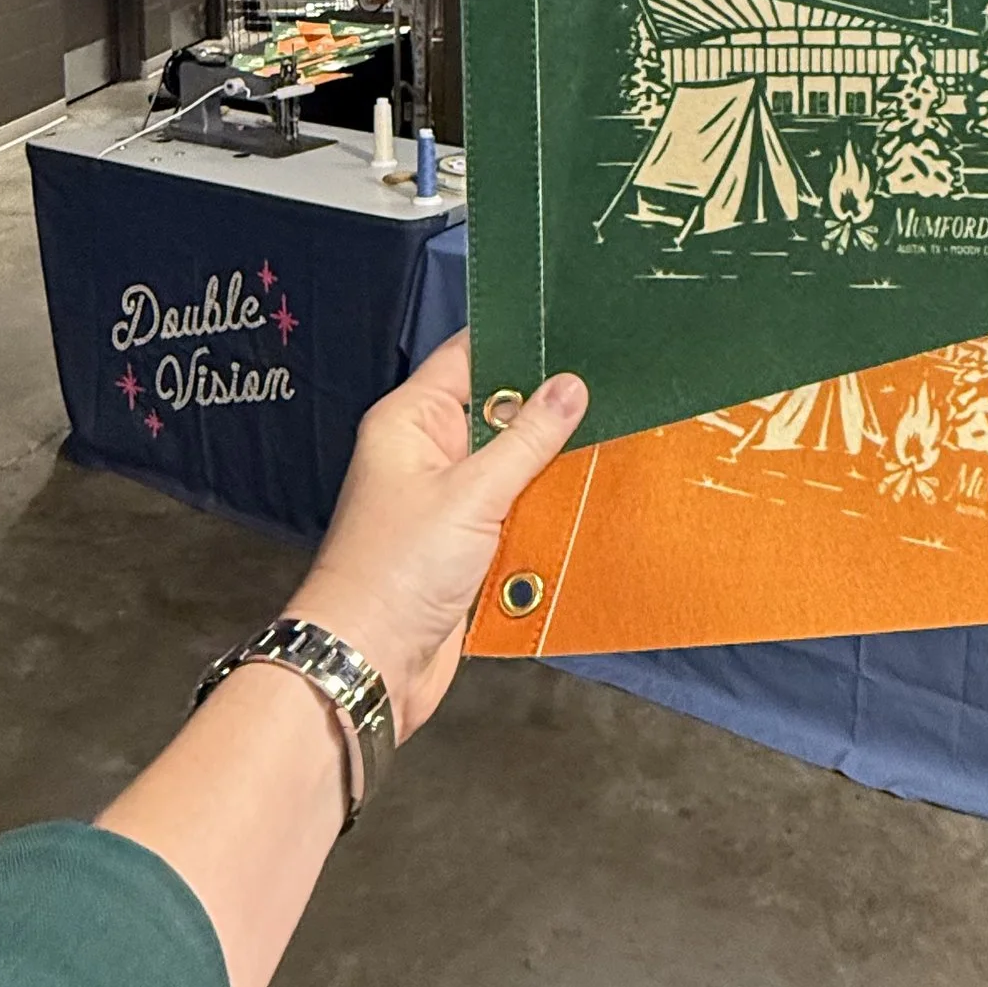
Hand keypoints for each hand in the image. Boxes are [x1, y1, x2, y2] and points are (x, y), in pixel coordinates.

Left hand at [289, 334, 584, 740]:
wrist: (369, 661)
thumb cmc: (397, 570)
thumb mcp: (472, 495)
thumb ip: (526, 439)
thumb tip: (570, 385)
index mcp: (412, 420)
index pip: (469, 356)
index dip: (519, 338)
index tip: (577, 325)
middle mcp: (429, 452)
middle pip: (499, 409)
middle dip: (549, 403)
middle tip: (616, 380)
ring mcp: (448, 499)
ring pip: (513, 462)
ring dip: (552, 459)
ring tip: (618, 430)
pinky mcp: (467, 542)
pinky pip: (516, 508)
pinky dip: (546, 504)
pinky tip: (590, 491)